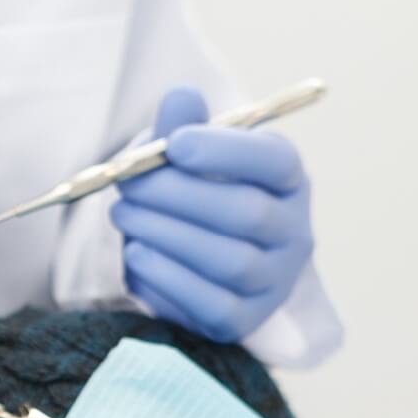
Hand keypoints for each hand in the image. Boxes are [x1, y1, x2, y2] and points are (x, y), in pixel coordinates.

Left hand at [111, 86, 314, 343]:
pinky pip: (209, 304)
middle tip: (127, 183)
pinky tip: (136, 254)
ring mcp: (274, 281)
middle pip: (246, 213)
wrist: (197, 265)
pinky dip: (166, 277)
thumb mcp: (186, 157)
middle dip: (177, 195)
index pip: (274, 161)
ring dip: (165, 234)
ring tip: (124, 214)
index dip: (225, 151)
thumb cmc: (193, 197)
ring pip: (228, 261)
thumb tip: (181, 97)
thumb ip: (182, 127)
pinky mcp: (244, 320)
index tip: (175, 143)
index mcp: (286, 180)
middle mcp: (293, 232)